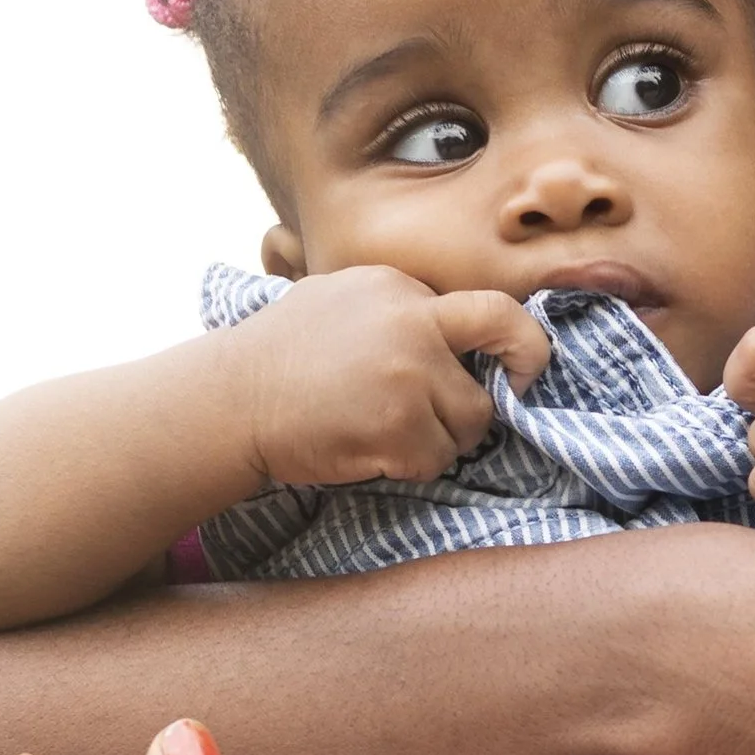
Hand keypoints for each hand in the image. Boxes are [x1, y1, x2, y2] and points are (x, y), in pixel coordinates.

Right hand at [227, 270, 547, 490]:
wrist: (230, 400)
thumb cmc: (277, 358)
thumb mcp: (336, 300)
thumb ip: (395, 309)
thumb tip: (448, 331)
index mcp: (398, 288)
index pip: (484, 307)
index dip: (513, 337)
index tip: (519, 363)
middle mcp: (412, 321)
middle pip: (504, 340)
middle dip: (524, 364)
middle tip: (520, 390)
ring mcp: (409, 373)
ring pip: (472, 418)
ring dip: (443, 436)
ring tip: (390, 433)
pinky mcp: (400, 425)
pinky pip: (438, 458)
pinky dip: (413, 466)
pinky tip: (373, 453)